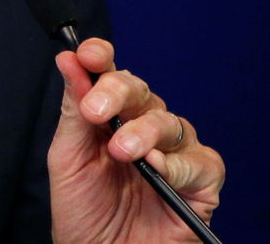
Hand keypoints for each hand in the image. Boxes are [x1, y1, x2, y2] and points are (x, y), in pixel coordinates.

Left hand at [47, 38, 223, 243]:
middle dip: (118, 92)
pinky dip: (178, 164)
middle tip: (96, 111)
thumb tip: (69, 60)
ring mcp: (174, 154)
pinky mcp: (202, 184)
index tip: (88, 54)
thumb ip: (73, 111)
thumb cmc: (84, 214)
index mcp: (109, 118)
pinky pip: (201, 161)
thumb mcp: (68, 159)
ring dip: (144, 132)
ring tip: (122, 152)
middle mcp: (144, 129)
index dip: (101, 58)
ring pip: (170, 121)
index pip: (110, 75)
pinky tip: (157, 169)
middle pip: (140, 91)